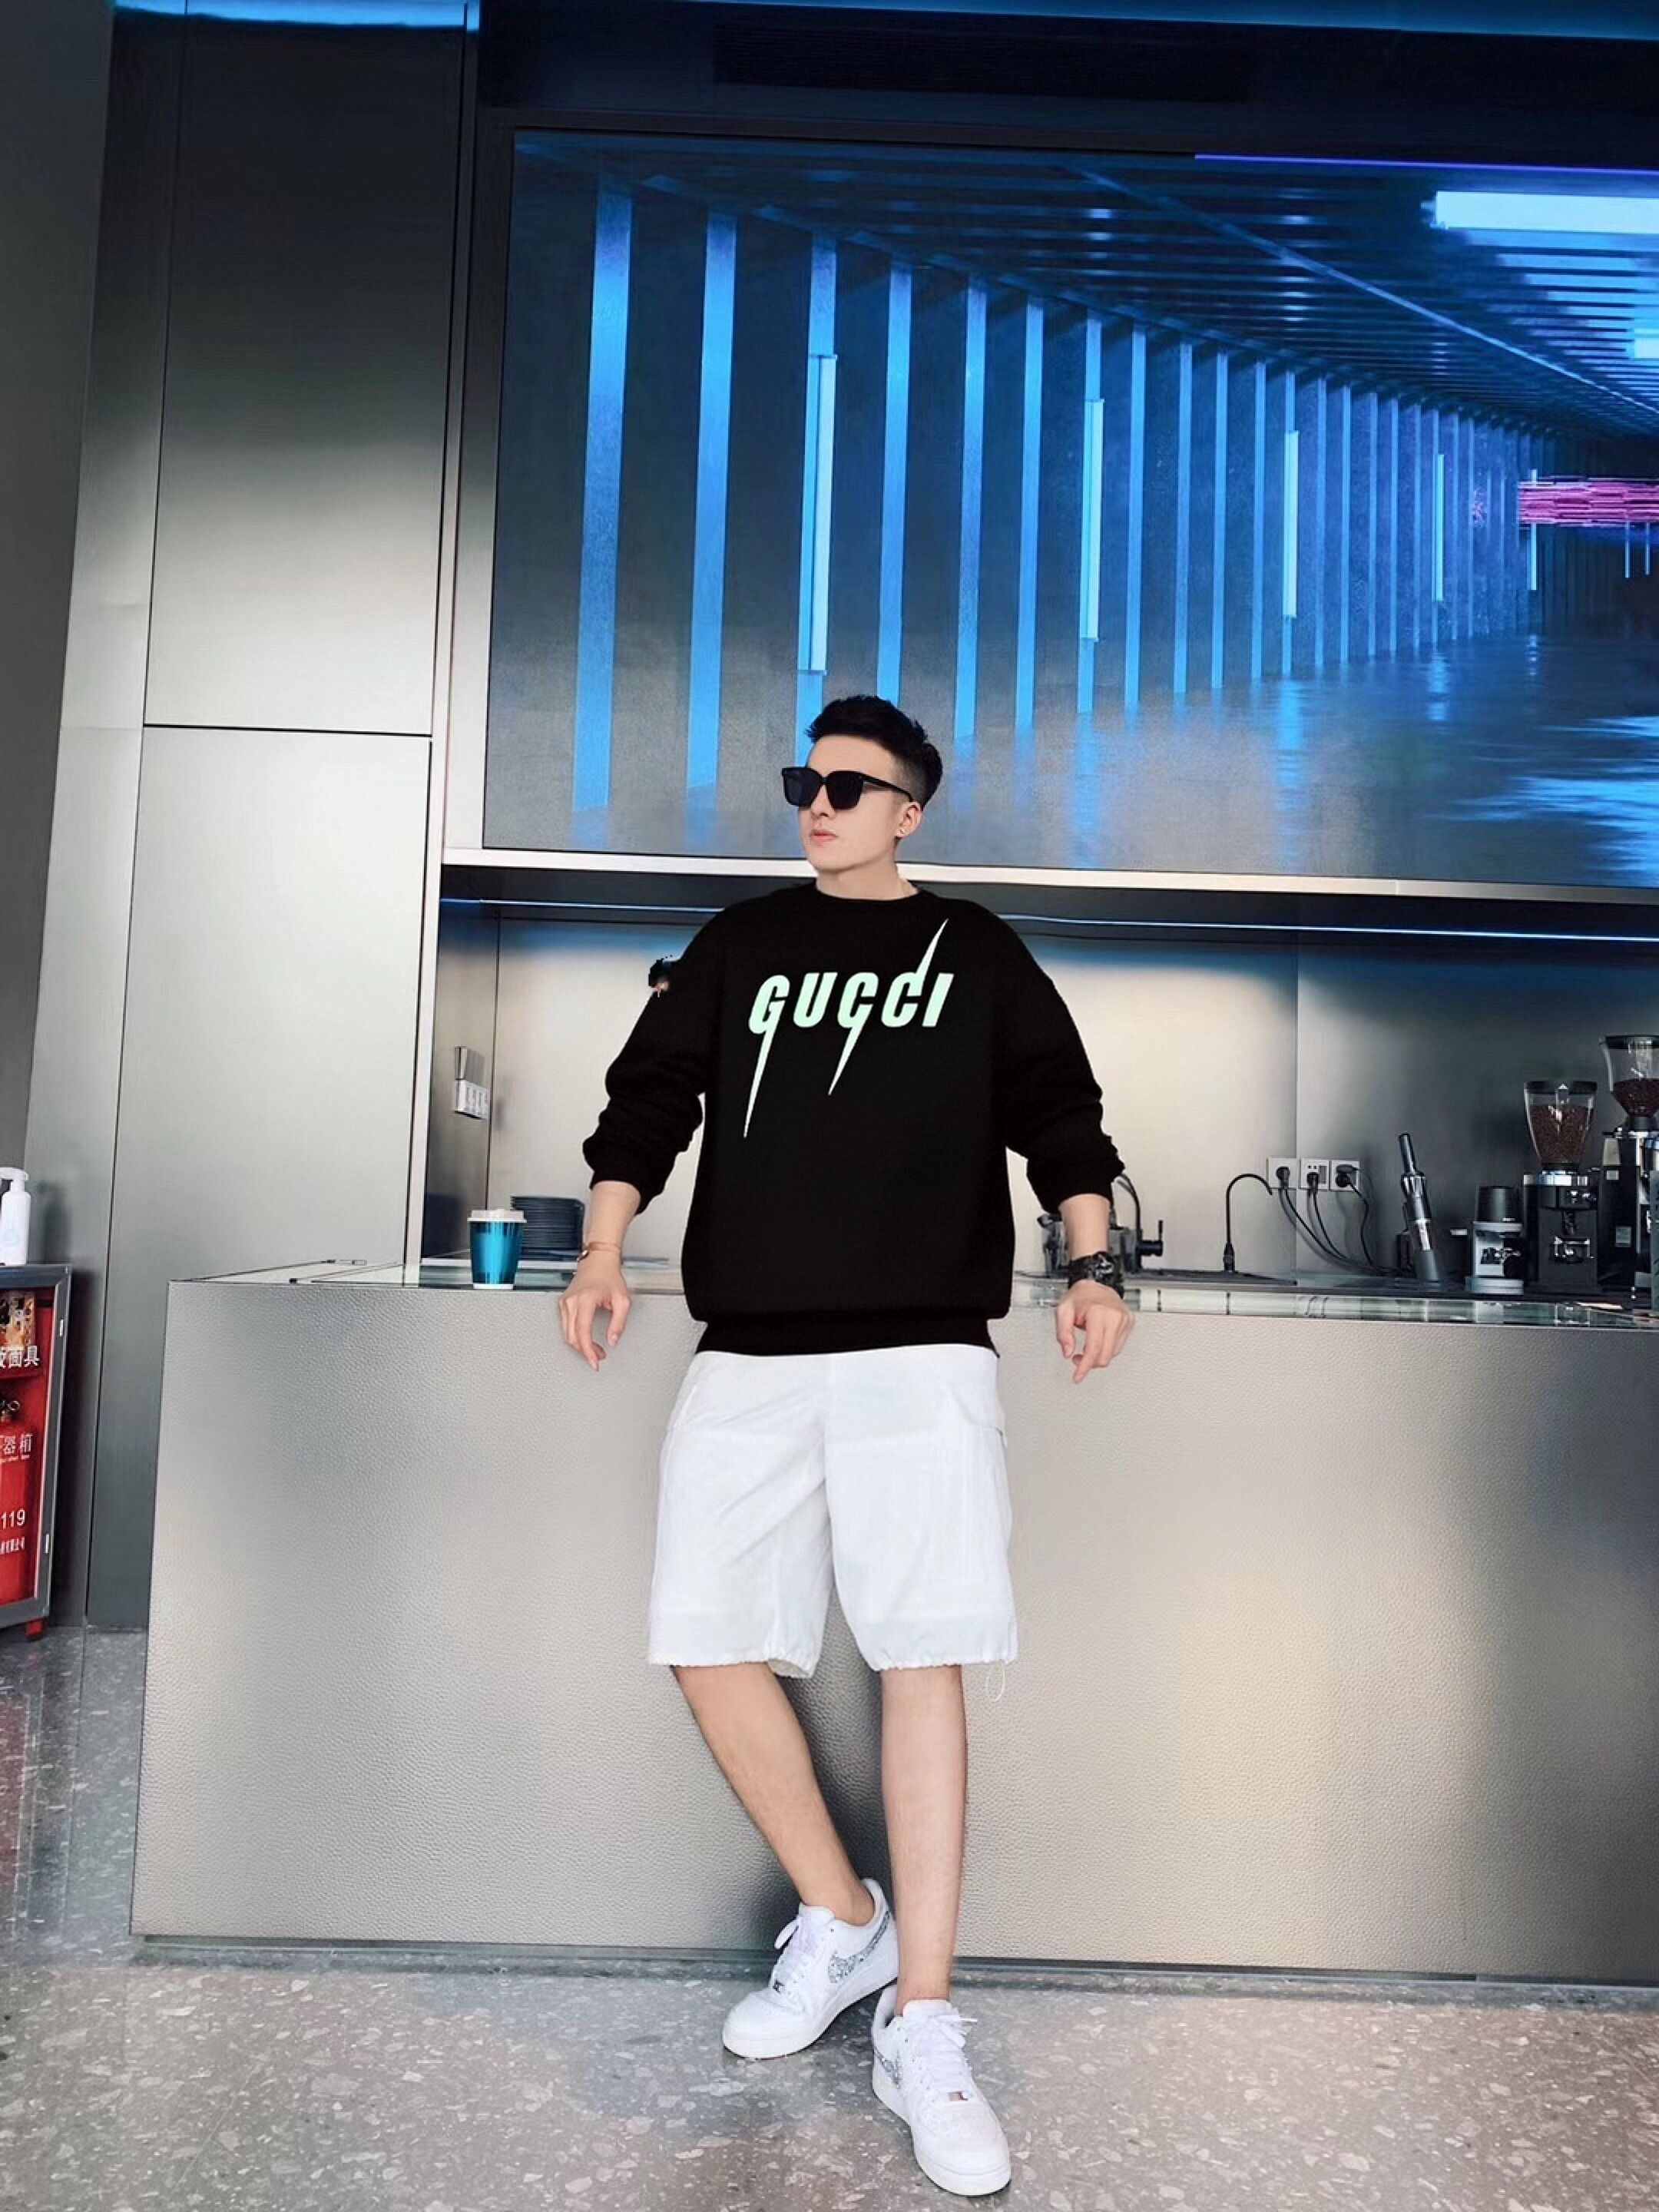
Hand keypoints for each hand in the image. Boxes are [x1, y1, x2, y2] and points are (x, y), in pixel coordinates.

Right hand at [558, 1254, 630, 1371]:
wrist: (598, 1262)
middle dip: (586, 1351)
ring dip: (581, 1345)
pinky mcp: (562, 1305)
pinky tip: (586, 1338)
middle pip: (572, 1337)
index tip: (594, 1361)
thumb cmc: (609, 1277)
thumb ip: (619, 1323)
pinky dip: (576, 1336)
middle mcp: (571, 1302)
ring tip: (596, 1349)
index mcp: (585, 1300)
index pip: (583, 1332)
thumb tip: (612, 1341)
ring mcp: (564, 1303)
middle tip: (599, 1356)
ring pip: (567, 1334)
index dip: (588, 1351)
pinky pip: (566, 1327)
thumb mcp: (622, 1301)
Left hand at [1055, 1279, 1133, 1383]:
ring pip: (1113, 1353)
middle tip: (1077, 1359)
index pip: (1094, 1348)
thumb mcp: (1062, 1311)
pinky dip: (1106, 1350)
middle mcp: (1115, 1317)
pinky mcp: (1129, 1324)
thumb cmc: (1080, 1296)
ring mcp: (1125, 1320)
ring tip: (1085, 1349)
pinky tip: (1097, 1343)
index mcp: (1098, 1313)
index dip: (1085, 1366)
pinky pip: (1118, 1347)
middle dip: (1090, 1364)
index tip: (1078, 1376)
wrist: (1097, 1283)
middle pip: (1105, 1355)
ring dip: (1097, 1357)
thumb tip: (1067, 1352)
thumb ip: (1063, 1333)